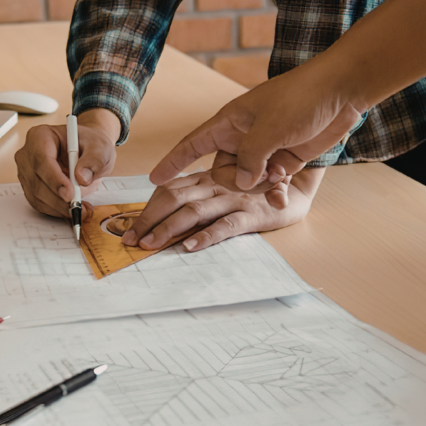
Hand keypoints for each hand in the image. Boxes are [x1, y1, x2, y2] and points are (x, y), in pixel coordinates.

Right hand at [15, 108, 119, 217]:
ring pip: (37, 196)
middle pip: (37, 182)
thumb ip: (94, 160)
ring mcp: (27, 172)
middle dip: (58, 199)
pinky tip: (73, 208)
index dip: (54, 179)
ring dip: (59, 207)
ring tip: (81, 208)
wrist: (86, 151)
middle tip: (79, 207)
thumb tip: (82, 178)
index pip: (41, 160)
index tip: (69, 193)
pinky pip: (40, 204)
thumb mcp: (99, 147)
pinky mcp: (30, 188)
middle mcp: (28, 154)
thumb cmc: (89, 145)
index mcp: (40, 136)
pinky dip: (57, 210)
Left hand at [122, 167, 325, 252]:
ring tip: (150, 245)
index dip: (145, 208)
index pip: (168, 190)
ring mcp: (233, 199)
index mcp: (206, 179)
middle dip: (147, 219)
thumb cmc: (255, 192)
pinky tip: (190, 247)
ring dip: (168, 228)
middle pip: (173, 198)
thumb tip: (166, 221)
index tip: (127, 229)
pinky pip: (226, 225)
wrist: (297, 191)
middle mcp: (215, 186)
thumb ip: (199, 198)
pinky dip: (206, 236)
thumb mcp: (223, 189)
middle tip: (129, 241)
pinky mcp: (252, 215)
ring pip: (194, 211)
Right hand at [149, 56, 365, 195]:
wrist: (341, 91)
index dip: (172, 162)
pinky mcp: (283, 160)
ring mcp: (263, 150)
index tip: (153, 180)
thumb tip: (238, 183)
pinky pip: (269, 184)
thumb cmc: (301, 99)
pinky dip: (274, 192)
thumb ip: (250, 158)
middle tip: (253, 181)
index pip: (192, 145)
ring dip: (259, 188)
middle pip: (221, 172)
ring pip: (247, 182)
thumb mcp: (269, 128)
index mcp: (229, 122)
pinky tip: (281, 197)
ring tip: (277, 183)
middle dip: (234, 183)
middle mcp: (242, 137)